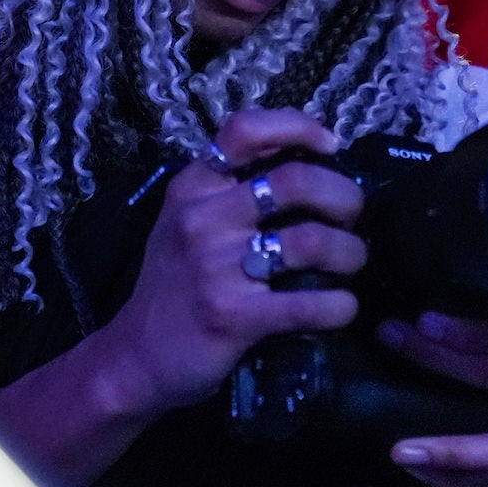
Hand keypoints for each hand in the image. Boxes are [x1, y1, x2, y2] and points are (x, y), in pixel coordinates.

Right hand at [93, 109, 368, 416]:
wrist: (135, 358)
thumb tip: (307, 166)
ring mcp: (216, 266)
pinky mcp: (233, 316)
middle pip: (297, 180)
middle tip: (352, 218)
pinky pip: (309, 303)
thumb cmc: (172, 286)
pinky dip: (340, 305)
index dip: (299, 127)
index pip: (247, 129)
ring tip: (352, 263)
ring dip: (350, 252)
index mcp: (193, 187)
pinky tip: (342, 308)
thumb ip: (228, 190)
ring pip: (312, 240)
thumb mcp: (184, 221)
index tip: (331, 147)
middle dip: (344, 197)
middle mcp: (203, 218)